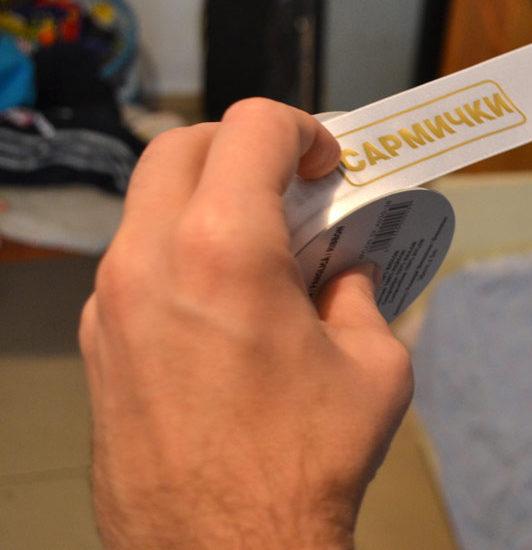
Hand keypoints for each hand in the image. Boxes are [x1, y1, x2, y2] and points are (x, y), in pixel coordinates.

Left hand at [79, 98, 412, 548]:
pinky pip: (133, 265)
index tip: (327, 163)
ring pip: (147, 204)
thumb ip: (360, 296)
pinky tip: (219, 307)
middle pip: (181, 146)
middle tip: (288, 184)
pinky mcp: (98, 346)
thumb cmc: (306, 463)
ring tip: (257, 247)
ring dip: (204, 200)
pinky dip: (177, 254)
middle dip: (241, 146)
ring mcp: (111, 304)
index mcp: (227, 250)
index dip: (302, 128)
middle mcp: (151, 261)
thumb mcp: (374, 366)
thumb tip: (344, 273)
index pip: (252, 128)